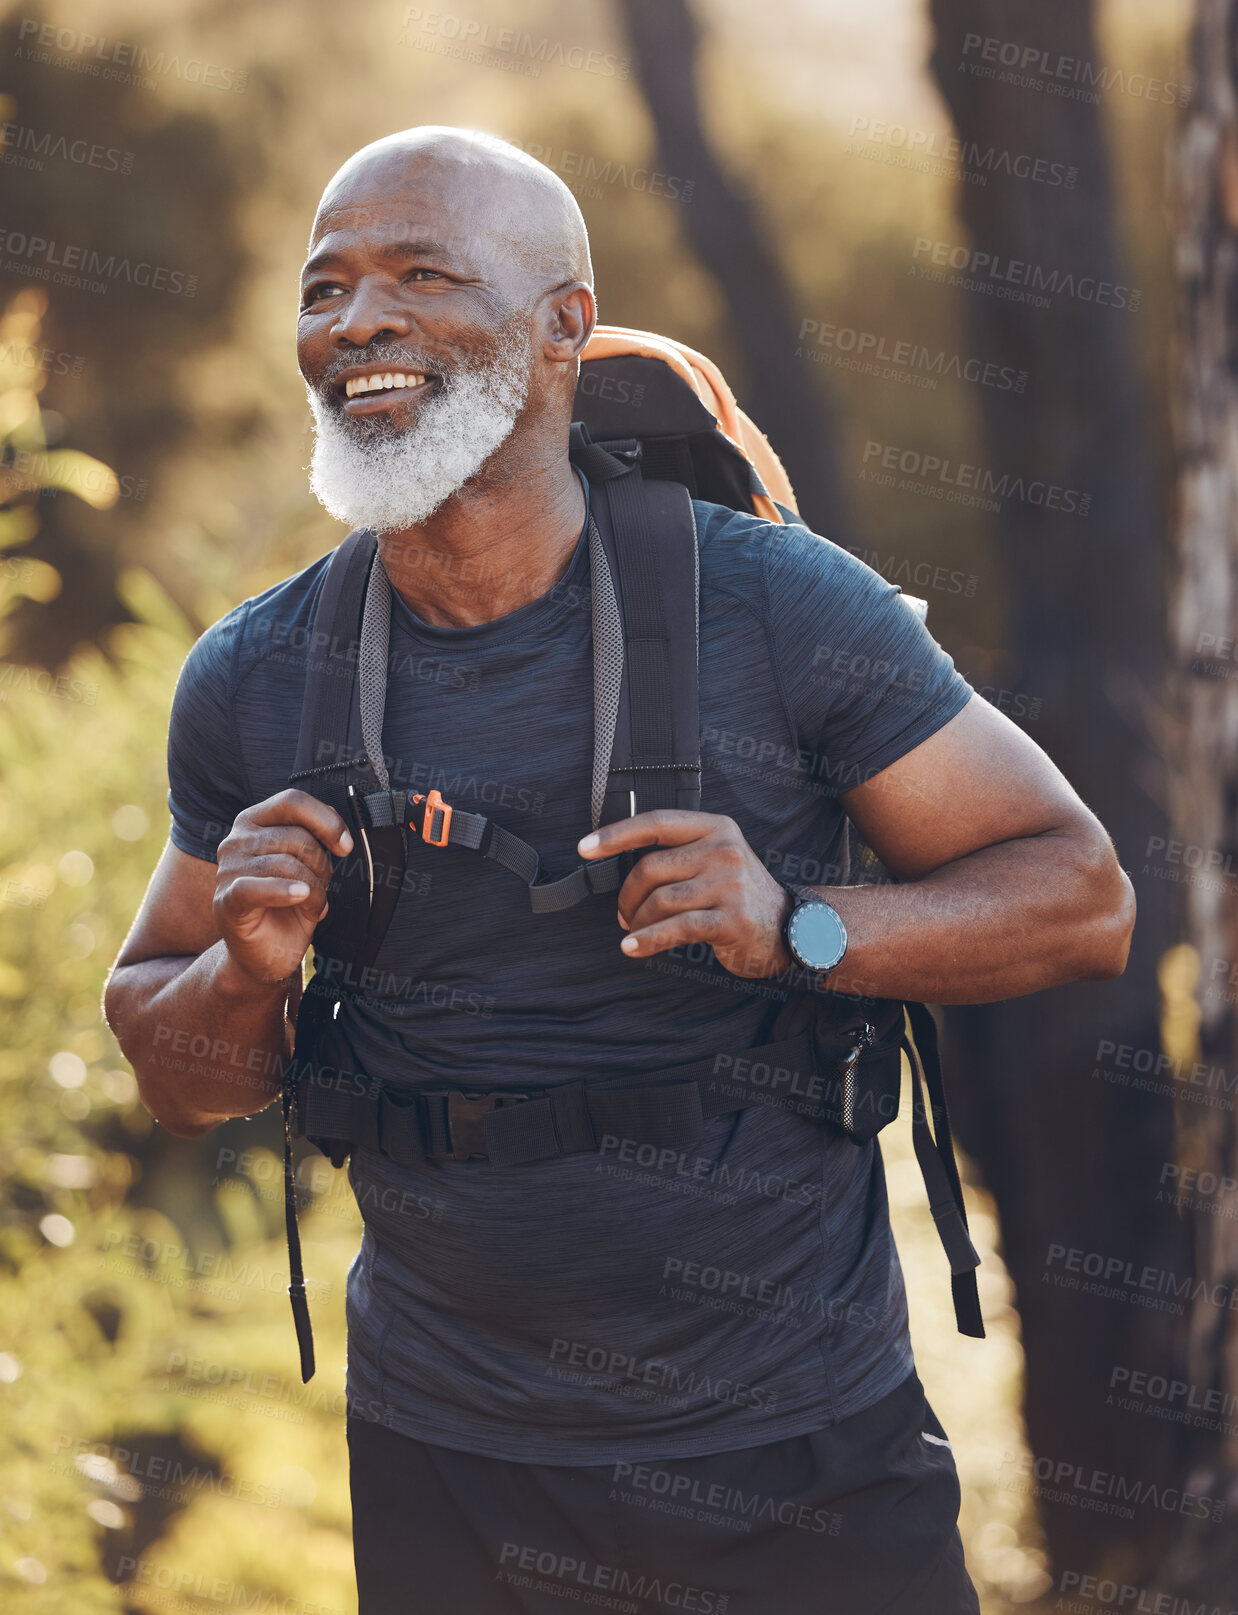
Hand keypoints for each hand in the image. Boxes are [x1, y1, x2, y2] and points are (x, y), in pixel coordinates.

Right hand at [214, 790, 352, 984]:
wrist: (266, 953)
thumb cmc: (287, 906)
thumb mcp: (307, 865)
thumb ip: (315, 839)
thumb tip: (338, 829)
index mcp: (254, 822)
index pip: (292, 802)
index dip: (327, 821)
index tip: (345, 847)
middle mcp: (236, 840)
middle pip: (296, 836)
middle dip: (322, 864)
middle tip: (322, 887)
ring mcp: (228, 870)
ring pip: (286, 863)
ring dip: (314, 888)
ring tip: (313, 904)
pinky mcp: (226, 901)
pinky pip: (255, 887)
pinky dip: (283, 891)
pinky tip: (300, 897)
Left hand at [578, 810, 792, 977]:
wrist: (790, 928)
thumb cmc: (740, 894)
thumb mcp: (717, 858)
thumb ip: (679, 853)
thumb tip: (620, 863)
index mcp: (715, 828)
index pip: (657, 823)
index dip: (616, 834)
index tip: (585, 848)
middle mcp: (723, 850)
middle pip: (651, 867)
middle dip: (627, 895)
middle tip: (624, 913)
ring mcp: (729, 884)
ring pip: (659, 900)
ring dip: (636, 921)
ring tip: (633, 931)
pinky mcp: (730, 919)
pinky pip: (675, 928)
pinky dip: (647, 940)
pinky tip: (632, 947)